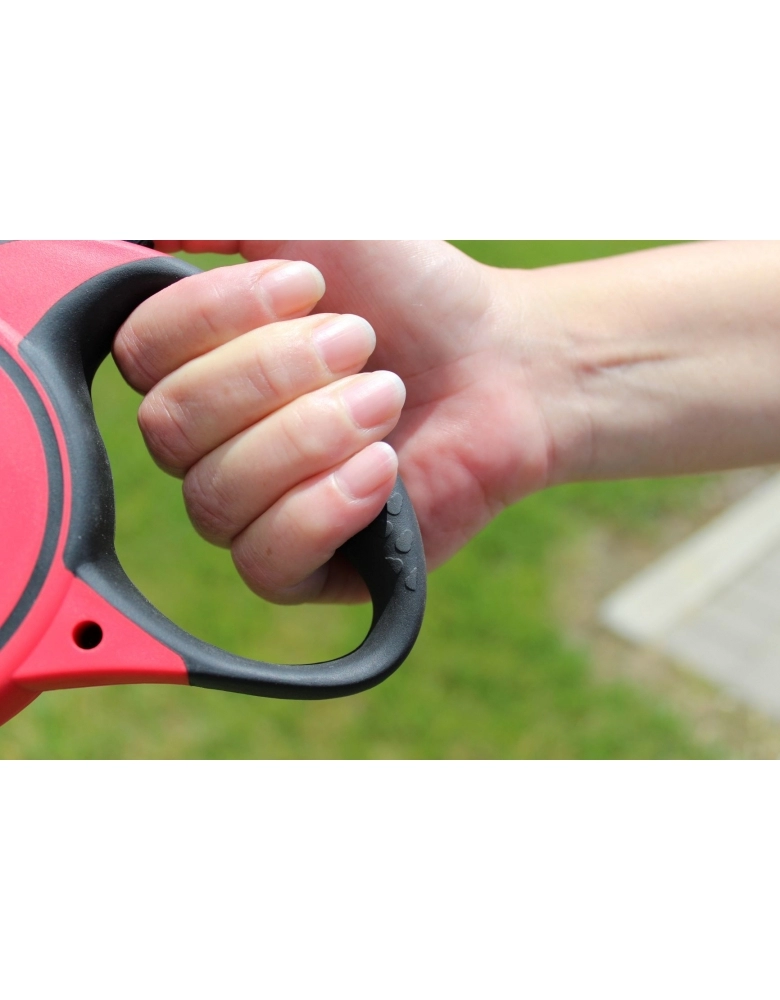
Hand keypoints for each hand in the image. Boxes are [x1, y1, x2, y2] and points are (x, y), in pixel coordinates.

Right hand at [114, 242, 552, 602]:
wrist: (500, 362)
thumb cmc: (408, 292)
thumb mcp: (311, 220)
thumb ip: (218, 213)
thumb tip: (145, 229)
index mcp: (197, 363)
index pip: (141, 352)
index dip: (218, 314)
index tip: (310, 281)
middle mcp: (210, 442)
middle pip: (172, 427)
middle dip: (275, 371)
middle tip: (359, 340)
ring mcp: (253, 510)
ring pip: (216, 496)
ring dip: (310, 433)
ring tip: (386, 396)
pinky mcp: (306, 567)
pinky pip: (267, 561)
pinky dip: (326, 506)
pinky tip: (382, 468)